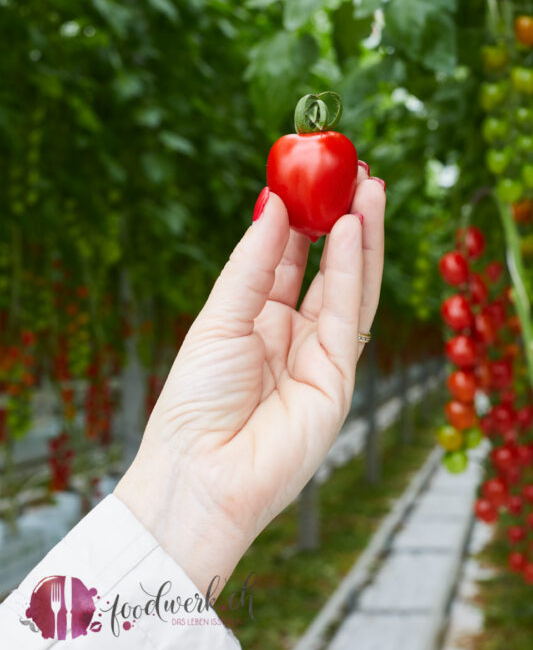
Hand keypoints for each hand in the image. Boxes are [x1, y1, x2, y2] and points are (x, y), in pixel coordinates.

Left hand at [115, 165, 385, 596]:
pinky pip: (347, 316)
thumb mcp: (219, 317)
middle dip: (344, 222)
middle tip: (356, 174)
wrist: (199, 475)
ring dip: (361, 238)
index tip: (312, 178)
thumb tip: (273, 204)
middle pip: (328, 269)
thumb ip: (254, 263)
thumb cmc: (195, 401)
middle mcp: (292, 336)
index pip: (290, 261)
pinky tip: (351, 231)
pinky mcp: (338, 379)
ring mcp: (319, 358)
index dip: (304, 220)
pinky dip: (353, 272)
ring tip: (367, 189)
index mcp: (258, 322)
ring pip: (349, 287)